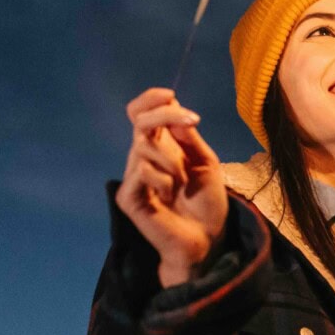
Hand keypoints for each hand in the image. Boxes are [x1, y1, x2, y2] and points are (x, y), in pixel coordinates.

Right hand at [114, 88, 227, 287]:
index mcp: (161, 147)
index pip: (141, 114)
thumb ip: (189, 138)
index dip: (150, 100)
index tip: (170, 95)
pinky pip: (141, 172)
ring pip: (144, 147)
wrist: (206, 239)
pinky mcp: (128, 197)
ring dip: (173, 161)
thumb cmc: (207, 202)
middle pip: (140, 122)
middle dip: (165, 115)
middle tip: (193, 120)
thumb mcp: (206, 163)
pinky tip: (168, 196)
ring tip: (182, 183)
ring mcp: (133, 177)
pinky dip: (162, 180)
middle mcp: (142, 158)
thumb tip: (173, 107)